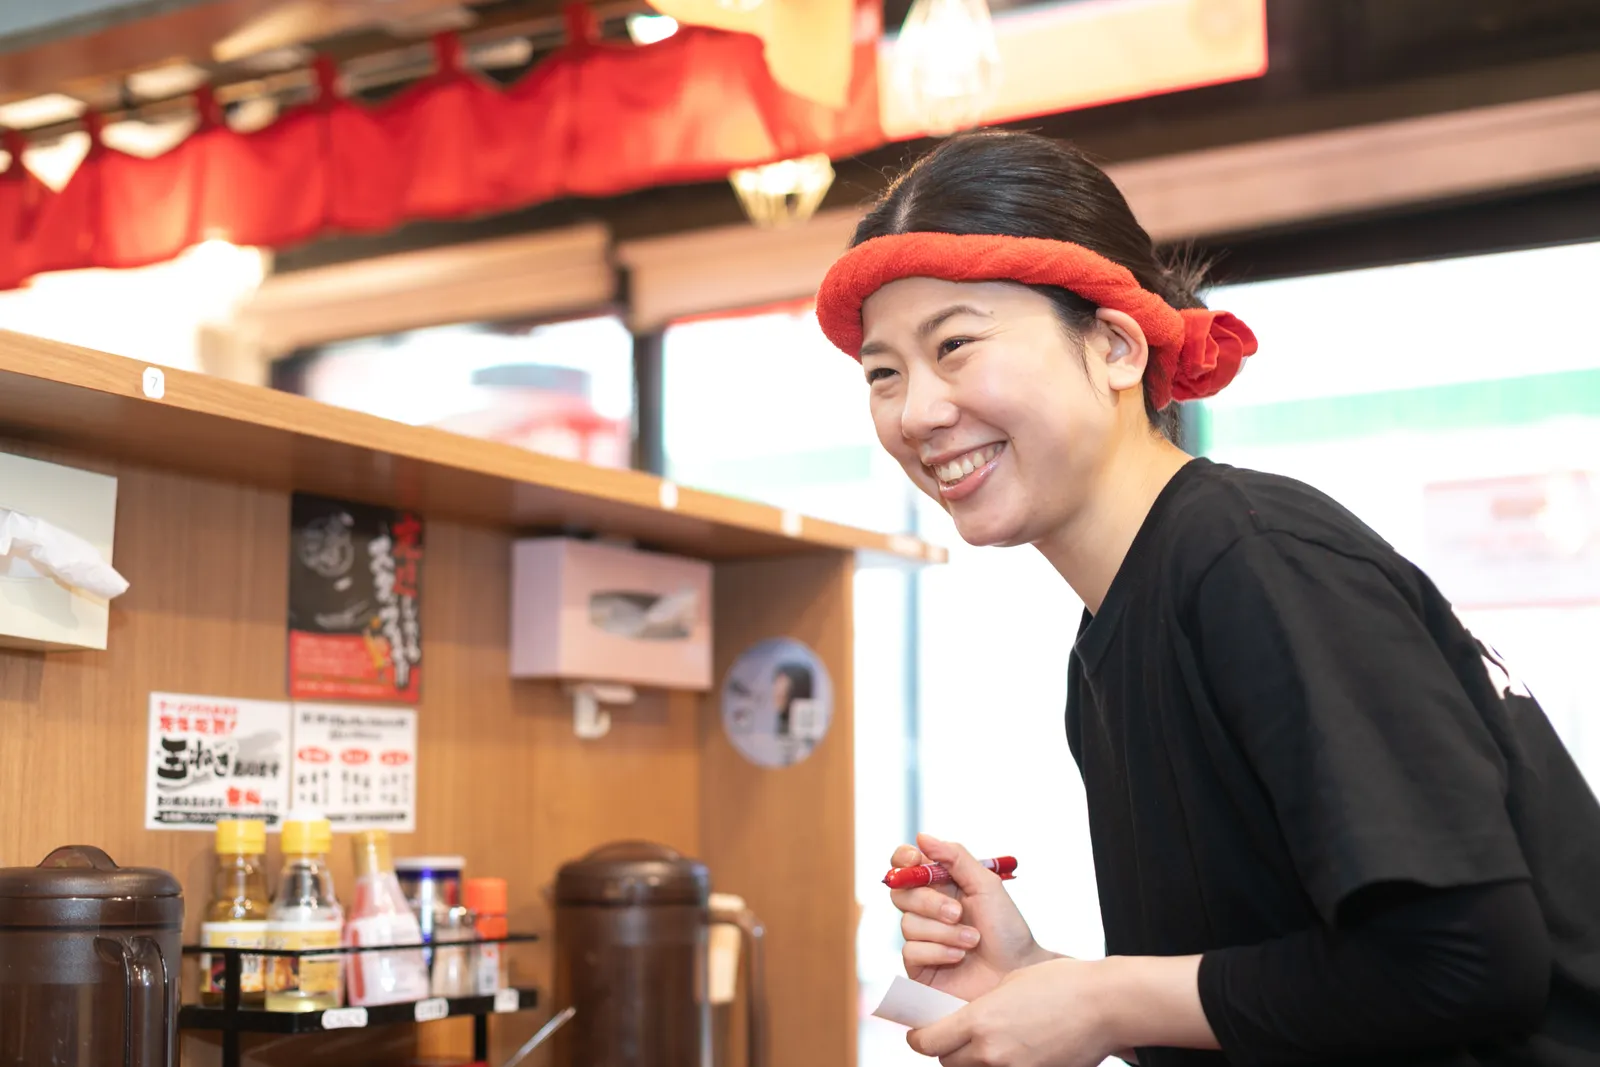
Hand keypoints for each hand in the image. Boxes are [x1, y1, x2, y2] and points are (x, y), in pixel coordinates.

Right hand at [890, 833, 1052, 1001]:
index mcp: (941, 885)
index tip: (916, 859)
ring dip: (944, 932)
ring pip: (908, 923)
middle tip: (957, 912)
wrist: (1018, 974)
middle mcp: (927, 910)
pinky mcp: (919, 967)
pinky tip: (959, 957)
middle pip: (900, 893)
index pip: (906, 865)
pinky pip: (911, 951)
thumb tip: (921, 836)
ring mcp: (922, 938)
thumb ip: (955, 858)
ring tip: (972, 940)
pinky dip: (939, 951)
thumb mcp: (986, 886)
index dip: (903, 859)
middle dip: (929, 902)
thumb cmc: (1007, 929)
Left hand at [908, 957, 1114, 1066]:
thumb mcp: (1010, 983)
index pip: (928, 1042)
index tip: (919, 1034)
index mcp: (979, 1021)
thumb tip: (969, 1022)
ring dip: (973, 1061)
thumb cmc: (1063, 985)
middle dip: (946, 1051)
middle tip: (953, 1038)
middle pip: (948, 1062)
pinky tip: (1013, 1052)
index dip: (919, 1038)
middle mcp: (991, 1052)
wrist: (1105, 1005)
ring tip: (987, 1045)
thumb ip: (983, 1007)